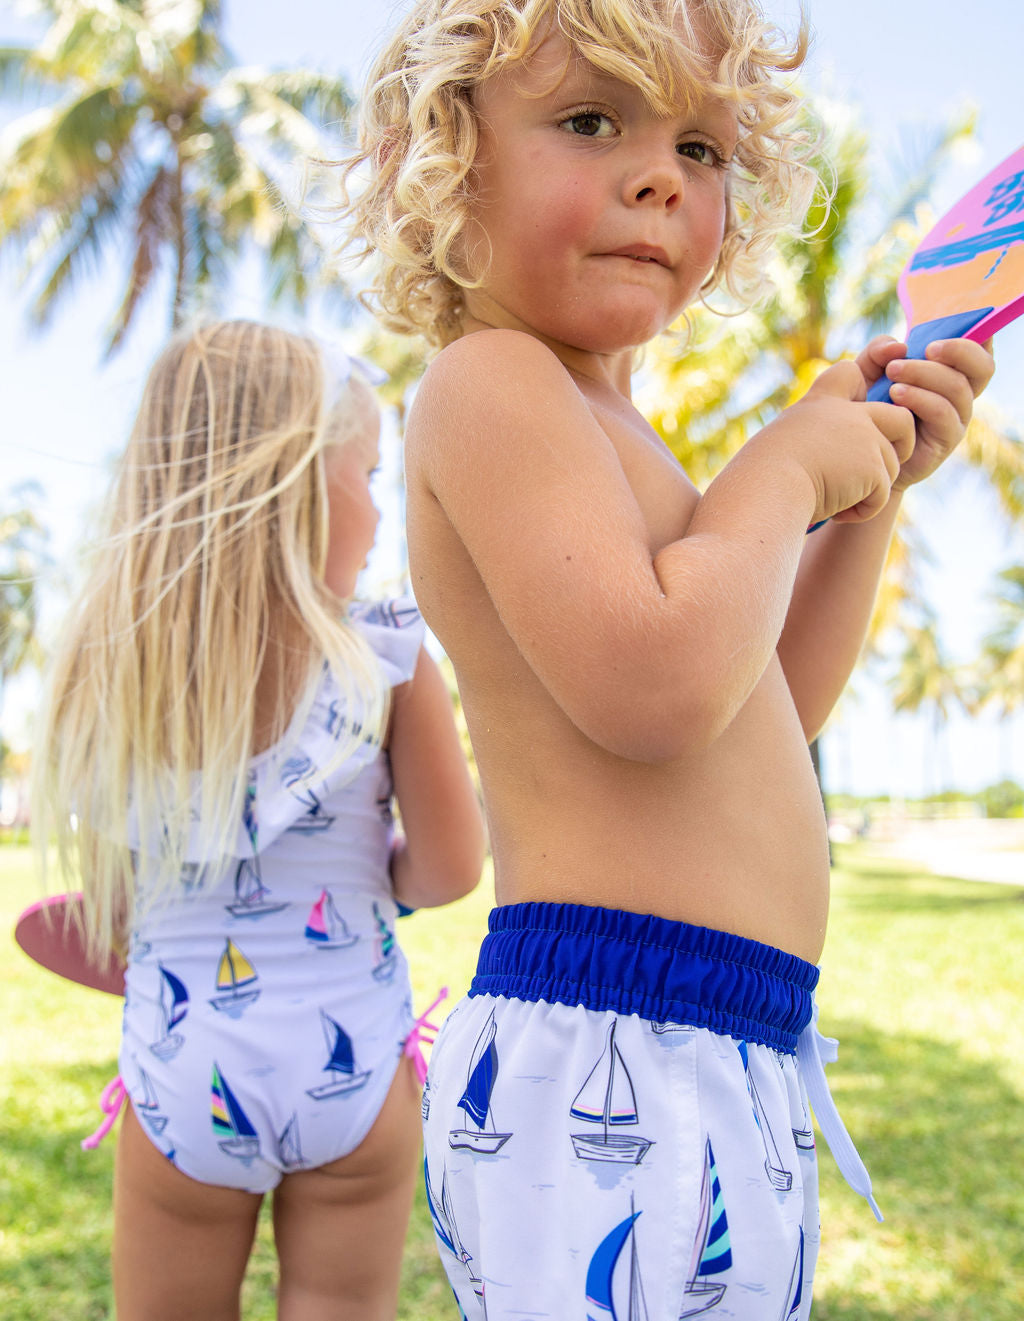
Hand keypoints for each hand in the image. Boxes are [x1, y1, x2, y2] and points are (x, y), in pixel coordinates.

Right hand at [767, 359, 915, 524]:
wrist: (767, 485)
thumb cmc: (762, 473)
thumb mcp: (784, 444)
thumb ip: (811, 440)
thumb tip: (828, 462)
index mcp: (821, 403)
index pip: (850, 374)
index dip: (861, 390)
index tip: (854, 410)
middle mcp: (850, 415)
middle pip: (900, 419)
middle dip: (902, 444)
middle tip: (877, 469)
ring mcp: (866, 438)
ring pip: (891, 466)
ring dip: (869, 490)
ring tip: (837, 500)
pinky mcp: (873, 467)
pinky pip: (882, 495)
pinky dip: (863, 510)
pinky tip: (838, 513)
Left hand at [856, 334, 994, 489]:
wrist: (858, 454)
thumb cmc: (867, 409)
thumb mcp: (867, 374)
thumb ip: (878, 352)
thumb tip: (899, 345)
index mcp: (951, 374)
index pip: (980, 352)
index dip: (978, 337)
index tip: (955, 326)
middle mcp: (961, 395)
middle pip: (982, 366)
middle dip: (956, 350)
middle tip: (925, 347)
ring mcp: (956, 419)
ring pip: (957, 387)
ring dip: (925, 373)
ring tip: (893, 373)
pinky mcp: (945, 440)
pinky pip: (942, 413)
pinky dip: (919, 398)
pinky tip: (894, 395)